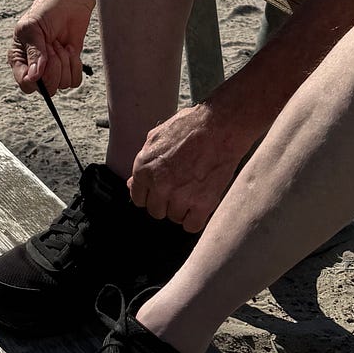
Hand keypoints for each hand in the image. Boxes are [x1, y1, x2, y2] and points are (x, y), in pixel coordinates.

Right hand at [7, 0, 91, 94]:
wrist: (69, 1)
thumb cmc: (46, 10)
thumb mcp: (33, 28)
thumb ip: (34, 52)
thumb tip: (35, 77)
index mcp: (19, 59)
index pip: (25, 84)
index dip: (36, 78)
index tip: (43, 60)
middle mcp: (35, 68)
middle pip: (47, 88)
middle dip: (54, 66)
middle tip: (52, 45)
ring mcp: (53, 69)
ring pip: (62, 84)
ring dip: (65, 62)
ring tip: (60, 44)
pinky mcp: (69, 67)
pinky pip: (75, 81)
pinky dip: (75, 65)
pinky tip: (70, 49)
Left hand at [127, 103, 245, 232]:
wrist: (220, 127)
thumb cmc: (190, 127)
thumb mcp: (156, 137)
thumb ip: (143, 162)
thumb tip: (132, 183)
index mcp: (144, 168)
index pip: (138, 198)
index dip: (150, 194)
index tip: (160, 190)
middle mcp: (159, 185)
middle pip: (156, 211)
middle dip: (165, 201)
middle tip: (179, 187)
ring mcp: (180, 196)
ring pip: (174, 217)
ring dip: (182, 208)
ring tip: (193, 188)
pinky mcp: (202, 204)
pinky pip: (191, 225)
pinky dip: (196, 218)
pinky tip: (200, 203)